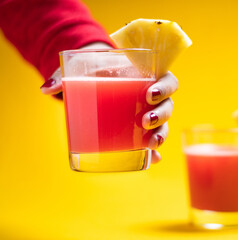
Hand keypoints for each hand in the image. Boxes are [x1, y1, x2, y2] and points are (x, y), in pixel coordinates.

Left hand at [40, 43, 177, 163]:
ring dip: (161, 134)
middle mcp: (152, 98)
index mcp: (146, 77)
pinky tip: (153, 159)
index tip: (149, 94)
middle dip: (161, 114)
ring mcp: (148, 115)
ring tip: (151, 143)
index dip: (165, 88)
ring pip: (163, 125)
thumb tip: (46, 89)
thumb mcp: (82, 71)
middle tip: (145, 121)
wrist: (96, 80)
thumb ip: (64, 76)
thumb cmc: (96, 73)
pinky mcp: (140, 132)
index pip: (168, 81)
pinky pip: (152, 142)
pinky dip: (154, 152)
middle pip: (168, 106)